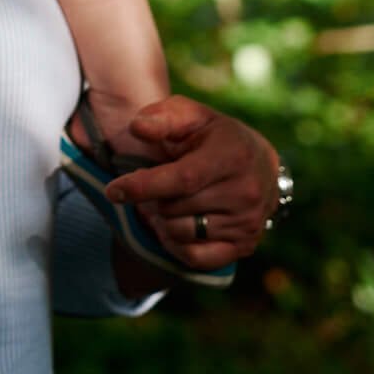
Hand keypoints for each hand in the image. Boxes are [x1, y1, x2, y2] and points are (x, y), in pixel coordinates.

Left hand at [105, 97, 277, 271]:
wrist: (260, 165)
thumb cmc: (214, 136)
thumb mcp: (191, 115)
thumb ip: (162, 117)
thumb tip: (137, 128)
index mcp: (231, 156)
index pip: (182, 179)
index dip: (143, 186)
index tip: (113, 191)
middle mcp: (245, 193)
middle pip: (175, 208)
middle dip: (154, 198)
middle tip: (159, 184)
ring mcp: (247, 223)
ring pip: (181, 233)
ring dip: (164, 219)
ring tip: (171, 201)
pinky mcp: (245, 246)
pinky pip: (196, 258)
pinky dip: (177, 245)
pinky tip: (176, 225)